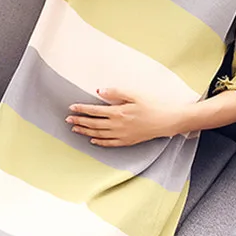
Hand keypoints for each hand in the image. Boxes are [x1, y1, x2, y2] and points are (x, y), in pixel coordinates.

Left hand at [65, 87, 182, 146]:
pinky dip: (99, 142)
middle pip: (93, 124)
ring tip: (75, 129)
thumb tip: (98, 91)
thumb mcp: (134, 94)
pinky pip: (109, 143)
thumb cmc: (152, 104)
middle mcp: (117, 126)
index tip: (71, 108)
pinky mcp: (128, 141)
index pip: (94, 111)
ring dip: (85, 132)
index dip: (81, 109)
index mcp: (118, 112)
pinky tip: (92, 140)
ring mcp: (122, 135)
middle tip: (68, 120)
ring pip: (99, 135)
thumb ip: (115, 93)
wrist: (167, 120)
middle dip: (79, 121)